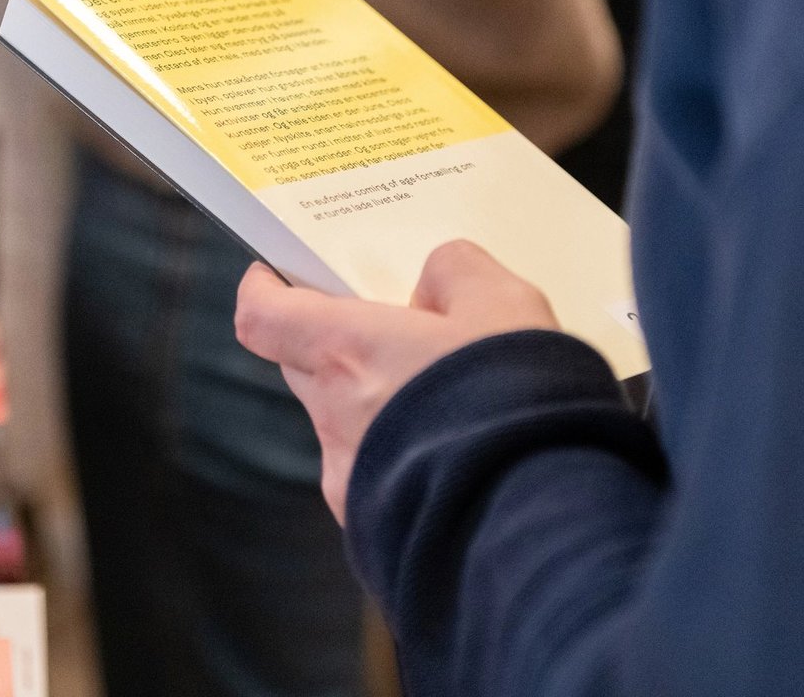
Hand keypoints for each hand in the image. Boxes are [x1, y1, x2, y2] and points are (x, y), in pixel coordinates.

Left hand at [235, 240, 561, 522]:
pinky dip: (401, 458)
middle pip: (305, 366)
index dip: (264, 290)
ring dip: (377, 405)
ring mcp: (350, 481)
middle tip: (394, 330)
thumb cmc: (514, 402)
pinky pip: (373, 476)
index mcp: (346, 353)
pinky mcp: (375, 529)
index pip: (263, 316)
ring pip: (343, 424)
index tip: (276, 275)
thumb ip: (456, 273)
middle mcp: (334, 418)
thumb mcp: (502, 304)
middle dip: (339, 343)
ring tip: (446, 400)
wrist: (540, 518)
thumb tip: (434, 281)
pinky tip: (455, 454)